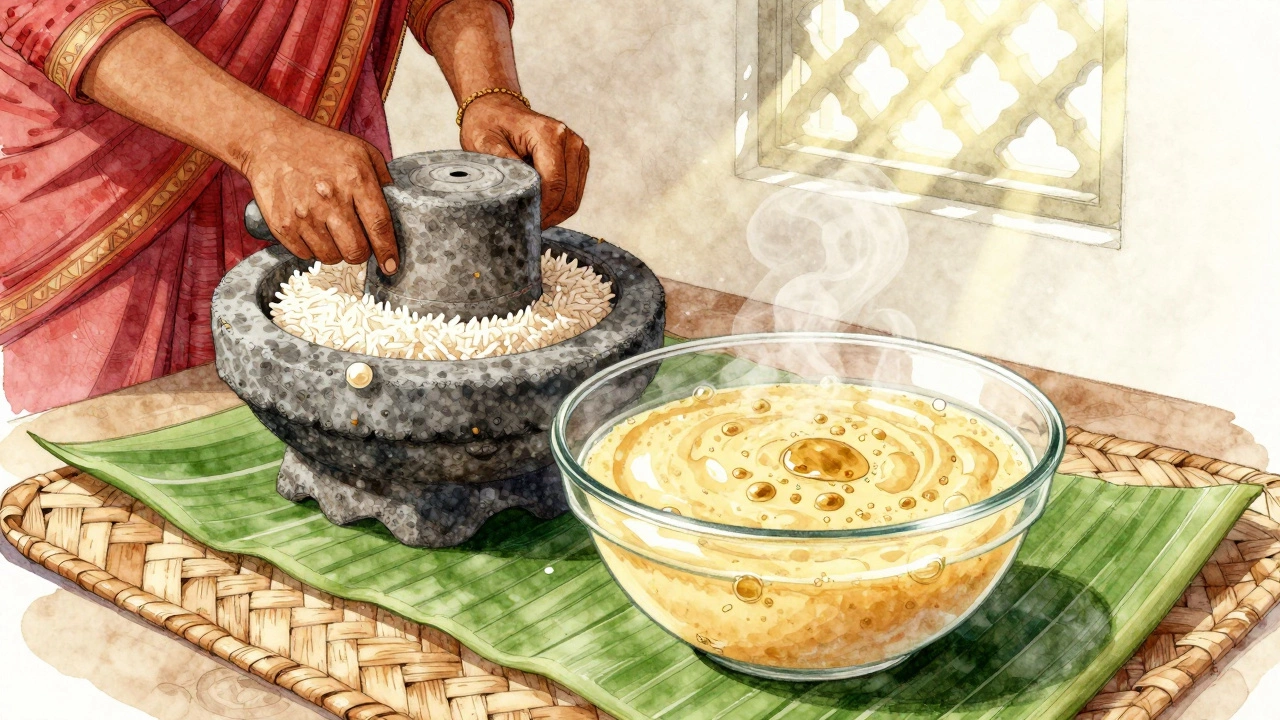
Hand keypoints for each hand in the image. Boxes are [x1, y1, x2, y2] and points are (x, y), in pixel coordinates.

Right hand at [239, 117, 398, 272]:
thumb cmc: (318, 146)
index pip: (379, 225)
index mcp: (355, 178)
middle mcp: (330, 198)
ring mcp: (304, 213)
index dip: (387, 251)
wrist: (268, 140)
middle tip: (356, 243)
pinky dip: (311, 249)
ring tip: (329, 231)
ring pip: (331, 257)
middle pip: (356, 250)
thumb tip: (396, 204)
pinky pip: (306, 255)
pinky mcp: (282, 224)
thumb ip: (381, 176)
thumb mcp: (358, 150)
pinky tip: (310, 229)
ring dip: (335, 251)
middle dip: (360, 253)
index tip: (391, 266)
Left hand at [460, 94, 588, 227]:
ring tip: (531, 217)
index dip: (543, 209)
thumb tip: (520, 191)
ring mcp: (577, 149)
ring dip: (555, 213)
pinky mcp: (578, 159)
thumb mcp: (484, 142)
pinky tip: (539, 206)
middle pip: (568, 194)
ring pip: (574, 197)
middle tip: (527, 227)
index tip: (526, 223)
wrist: (498, 108)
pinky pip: (574, 192)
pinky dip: (559, 205)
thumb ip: (503, 164)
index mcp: (549, 134)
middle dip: (549, 215)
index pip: (554, 183)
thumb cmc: (488, 124)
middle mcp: (570, 140)